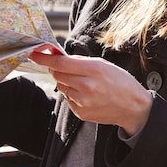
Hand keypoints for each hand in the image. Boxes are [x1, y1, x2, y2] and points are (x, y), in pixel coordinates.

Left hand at [29, 45, 152, 135]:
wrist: (133, 108)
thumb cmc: (120, 82)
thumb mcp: (104, 65)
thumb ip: (80, 61)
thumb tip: (58, 57)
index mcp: (94, 70)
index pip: (61, 63)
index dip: (44, 58)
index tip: (34, 54)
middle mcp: (87, 86)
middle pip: (57, 75)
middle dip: (58, 69)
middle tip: (68, 68)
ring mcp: (83, 101)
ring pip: (61, 86)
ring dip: (67, 82)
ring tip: (85, 84)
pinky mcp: (81, 113)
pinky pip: (67, 99)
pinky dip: (73, 94)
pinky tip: (88, 95)